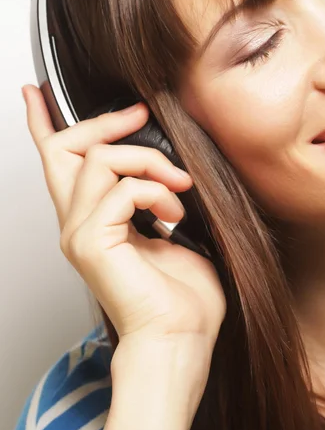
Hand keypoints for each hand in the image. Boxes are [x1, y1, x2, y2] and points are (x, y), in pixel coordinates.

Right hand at [22, 84, 225, 345]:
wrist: (182, 336)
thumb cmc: (182, 294)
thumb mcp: (169, 229)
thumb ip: (152, 196)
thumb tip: (165, 164)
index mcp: (93, 219)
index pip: (58, 162)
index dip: (45, 123)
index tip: (37, 93)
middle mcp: (77, 223)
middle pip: (67, 149)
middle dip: (106, 123)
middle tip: (140, 115)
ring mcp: (80, 233)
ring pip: (101, 160)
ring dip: (150, 163)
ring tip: (179, 188)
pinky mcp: (92, 243)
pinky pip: (124, 190)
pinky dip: (158, 192)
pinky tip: (175, 214)